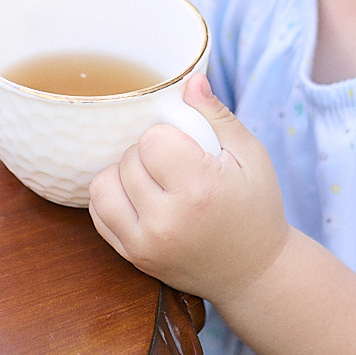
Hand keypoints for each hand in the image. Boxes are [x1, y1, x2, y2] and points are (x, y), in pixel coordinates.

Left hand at [86, 74, 289, 306]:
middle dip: (148, 154)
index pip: (151, 140)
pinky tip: (139, 197)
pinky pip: (98, 213)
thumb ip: (217, 116)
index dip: (168, 137)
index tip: (188, 150)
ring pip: (103, 184)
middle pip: (128, 160)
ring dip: (123, 175)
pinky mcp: (133, 257)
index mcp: (198, 190)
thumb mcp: (251, 156)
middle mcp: (166, 220)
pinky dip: (113, 197)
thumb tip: (190, 81)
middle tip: (175, 166)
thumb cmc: (257, 209)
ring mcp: (145, 243)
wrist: (255, 273)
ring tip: (152, 180)